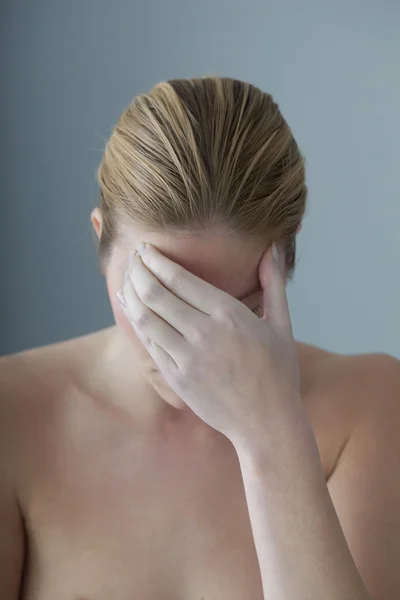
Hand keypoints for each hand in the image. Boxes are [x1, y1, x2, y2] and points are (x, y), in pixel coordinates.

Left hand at [118, 243, 301, 447]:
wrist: (267, 423)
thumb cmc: (278, 372)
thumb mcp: (281, 324)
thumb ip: (273, 282)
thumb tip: (273, 246)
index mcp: (229, 315)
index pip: (179, 279)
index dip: (156, 260)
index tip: (146, 248)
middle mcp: (204, 334)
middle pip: (156, 294)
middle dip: (138, 271)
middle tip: (132, 258)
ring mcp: (187, 358)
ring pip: (145, 318)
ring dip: (130, 294)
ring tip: (126, 279)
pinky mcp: (177, 379)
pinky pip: (149, 344)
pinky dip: (136, 322)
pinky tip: (131, 308)